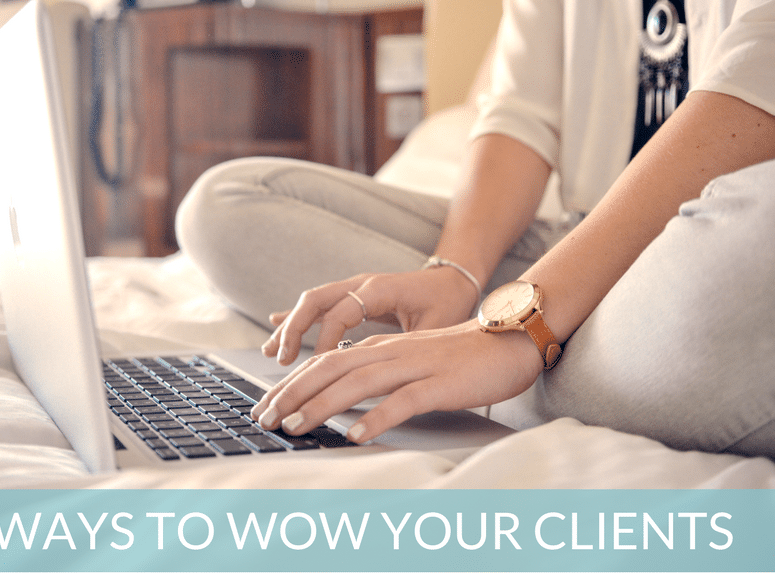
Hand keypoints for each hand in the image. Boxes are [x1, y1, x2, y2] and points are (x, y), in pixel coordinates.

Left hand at [251, 321, 542, 443]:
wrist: (510, 340)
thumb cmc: (461, 357)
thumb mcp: (411, 360)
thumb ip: (378, 372)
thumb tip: (343, 396)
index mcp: (382, 349)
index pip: (324, 362)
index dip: (291, 383)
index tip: (266, 406)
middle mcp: (391, 353)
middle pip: (330, 369)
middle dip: (292, 394)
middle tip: (265, 418)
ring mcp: (415, 366)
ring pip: (358, 383)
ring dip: (321, 406)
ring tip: (295, 426)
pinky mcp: (440, 384)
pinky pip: (403, 401)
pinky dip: (377, 418)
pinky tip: (356, 435)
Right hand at [261, 268, 479, 365]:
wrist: (453, 279)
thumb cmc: (448, 302)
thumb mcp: (436, 325)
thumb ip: (411, 343)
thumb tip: (389, 372)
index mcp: (381, 288)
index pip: (342, 312)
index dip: (327, 340)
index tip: (318, 367)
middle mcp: (362, 283)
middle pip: (316, 300)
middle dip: (294, 330)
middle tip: (281, 360)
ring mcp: (354, 288)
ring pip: (312, 302)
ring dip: (290, 327)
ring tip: (271, 353)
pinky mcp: (352, 296)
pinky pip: (318, 305)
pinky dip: (297, 318)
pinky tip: (276, 328)